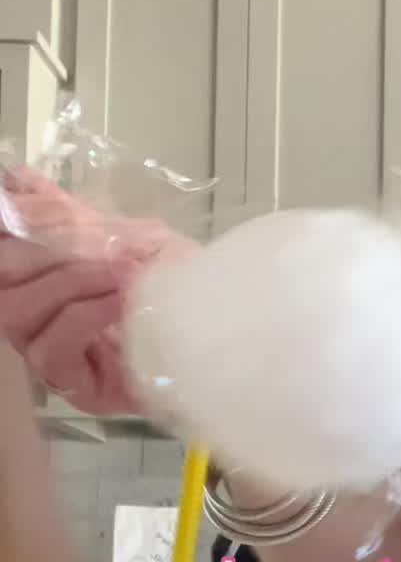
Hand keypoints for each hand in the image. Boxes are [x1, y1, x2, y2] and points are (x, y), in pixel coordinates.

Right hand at [0, 165, 188, 414]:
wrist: (218, 337)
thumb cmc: (175, 288)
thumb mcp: (136, 238)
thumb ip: (79, 214)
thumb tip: (23, 180)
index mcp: (38, 273)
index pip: (3, 247)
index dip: (8, 218)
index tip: (24, 191)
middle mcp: (29, 310)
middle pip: (1, 276)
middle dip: (40, 249)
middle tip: (93, 239)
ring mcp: (42, 347)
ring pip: (17, 310)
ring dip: (69, 281)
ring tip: (119, 272)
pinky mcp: (67, 382)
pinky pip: (52, 346)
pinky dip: (84, 314)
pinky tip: (118, 300)